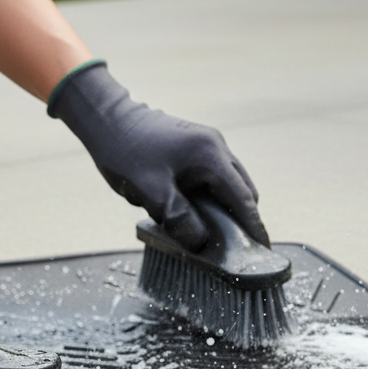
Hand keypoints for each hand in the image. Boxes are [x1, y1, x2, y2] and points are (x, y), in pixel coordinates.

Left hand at [48, 61, 268, 251]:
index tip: (263, 250)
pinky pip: (215, 176)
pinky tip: (198, 212)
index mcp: (210, 156)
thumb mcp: (151, 192)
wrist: (104, 118)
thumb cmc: (125, 152)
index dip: (255, 227)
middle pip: (243, 190)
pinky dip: (214, 196)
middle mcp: (216, 146)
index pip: (244, 198)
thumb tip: (200, 243)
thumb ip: (179, 219)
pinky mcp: (195, 146)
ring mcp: (207, 144)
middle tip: (237, 248)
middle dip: (243, 218)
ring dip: (227, 207)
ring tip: (218, 234)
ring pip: (230, 183)